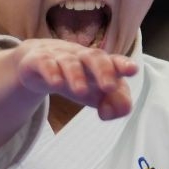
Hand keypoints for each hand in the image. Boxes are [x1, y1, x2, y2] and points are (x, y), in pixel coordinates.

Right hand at [13, 39, 138, 119]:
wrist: (36, 62)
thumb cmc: (75, 77)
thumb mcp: (96, 93)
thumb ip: (114, 103)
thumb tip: (112, 112)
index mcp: (98, 62)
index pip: (113, 61)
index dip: (122, 65)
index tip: (132, 70)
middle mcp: (80, 56)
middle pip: (94, 57)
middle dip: (103, 70)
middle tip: (109, 86)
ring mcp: (58, 57)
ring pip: (69, 62)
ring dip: (76, 75)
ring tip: (81, 92)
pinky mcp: (38, 60)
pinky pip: (44, 63)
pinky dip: (51, 72)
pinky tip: (56, 83)